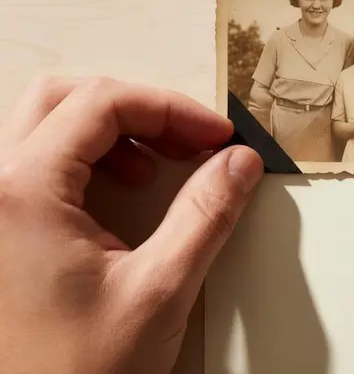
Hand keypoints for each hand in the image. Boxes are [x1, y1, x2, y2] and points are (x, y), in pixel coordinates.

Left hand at [0, 76, 262, 373]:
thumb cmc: (73, 373)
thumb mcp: (158, 291)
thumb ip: (206, 216)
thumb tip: (238, 164)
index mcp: (20, 194)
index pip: (101, 104)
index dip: (170, 109)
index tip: (214, 135)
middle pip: (63, 99)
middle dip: (137, 110)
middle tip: (188, 138)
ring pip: (46, 126)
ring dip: (111, 131)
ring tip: (158, 168)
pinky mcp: (2, 230)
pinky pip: (39, 163)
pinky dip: (88, 159)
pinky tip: (125, 191)